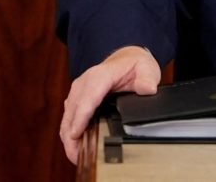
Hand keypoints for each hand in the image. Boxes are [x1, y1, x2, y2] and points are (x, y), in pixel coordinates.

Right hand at [59, 45, 160, 163]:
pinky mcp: (76, 98)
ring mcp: (78, 90)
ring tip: (75, 155)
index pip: (88, 97)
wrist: (126, 59)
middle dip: (71, 134)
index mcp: (100, 75)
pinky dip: (70, 131)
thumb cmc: (135, 65)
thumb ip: (147, 78)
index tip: (76, 133)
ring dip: (68, 136)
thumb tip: (147, 89)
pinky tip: (75, 146)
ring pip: (68, 116)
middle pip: (73, 110)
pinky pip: (69, 117)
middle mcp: (85, 82)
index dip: (81, 117)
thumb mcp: (146, 68)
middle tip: (76, 155)